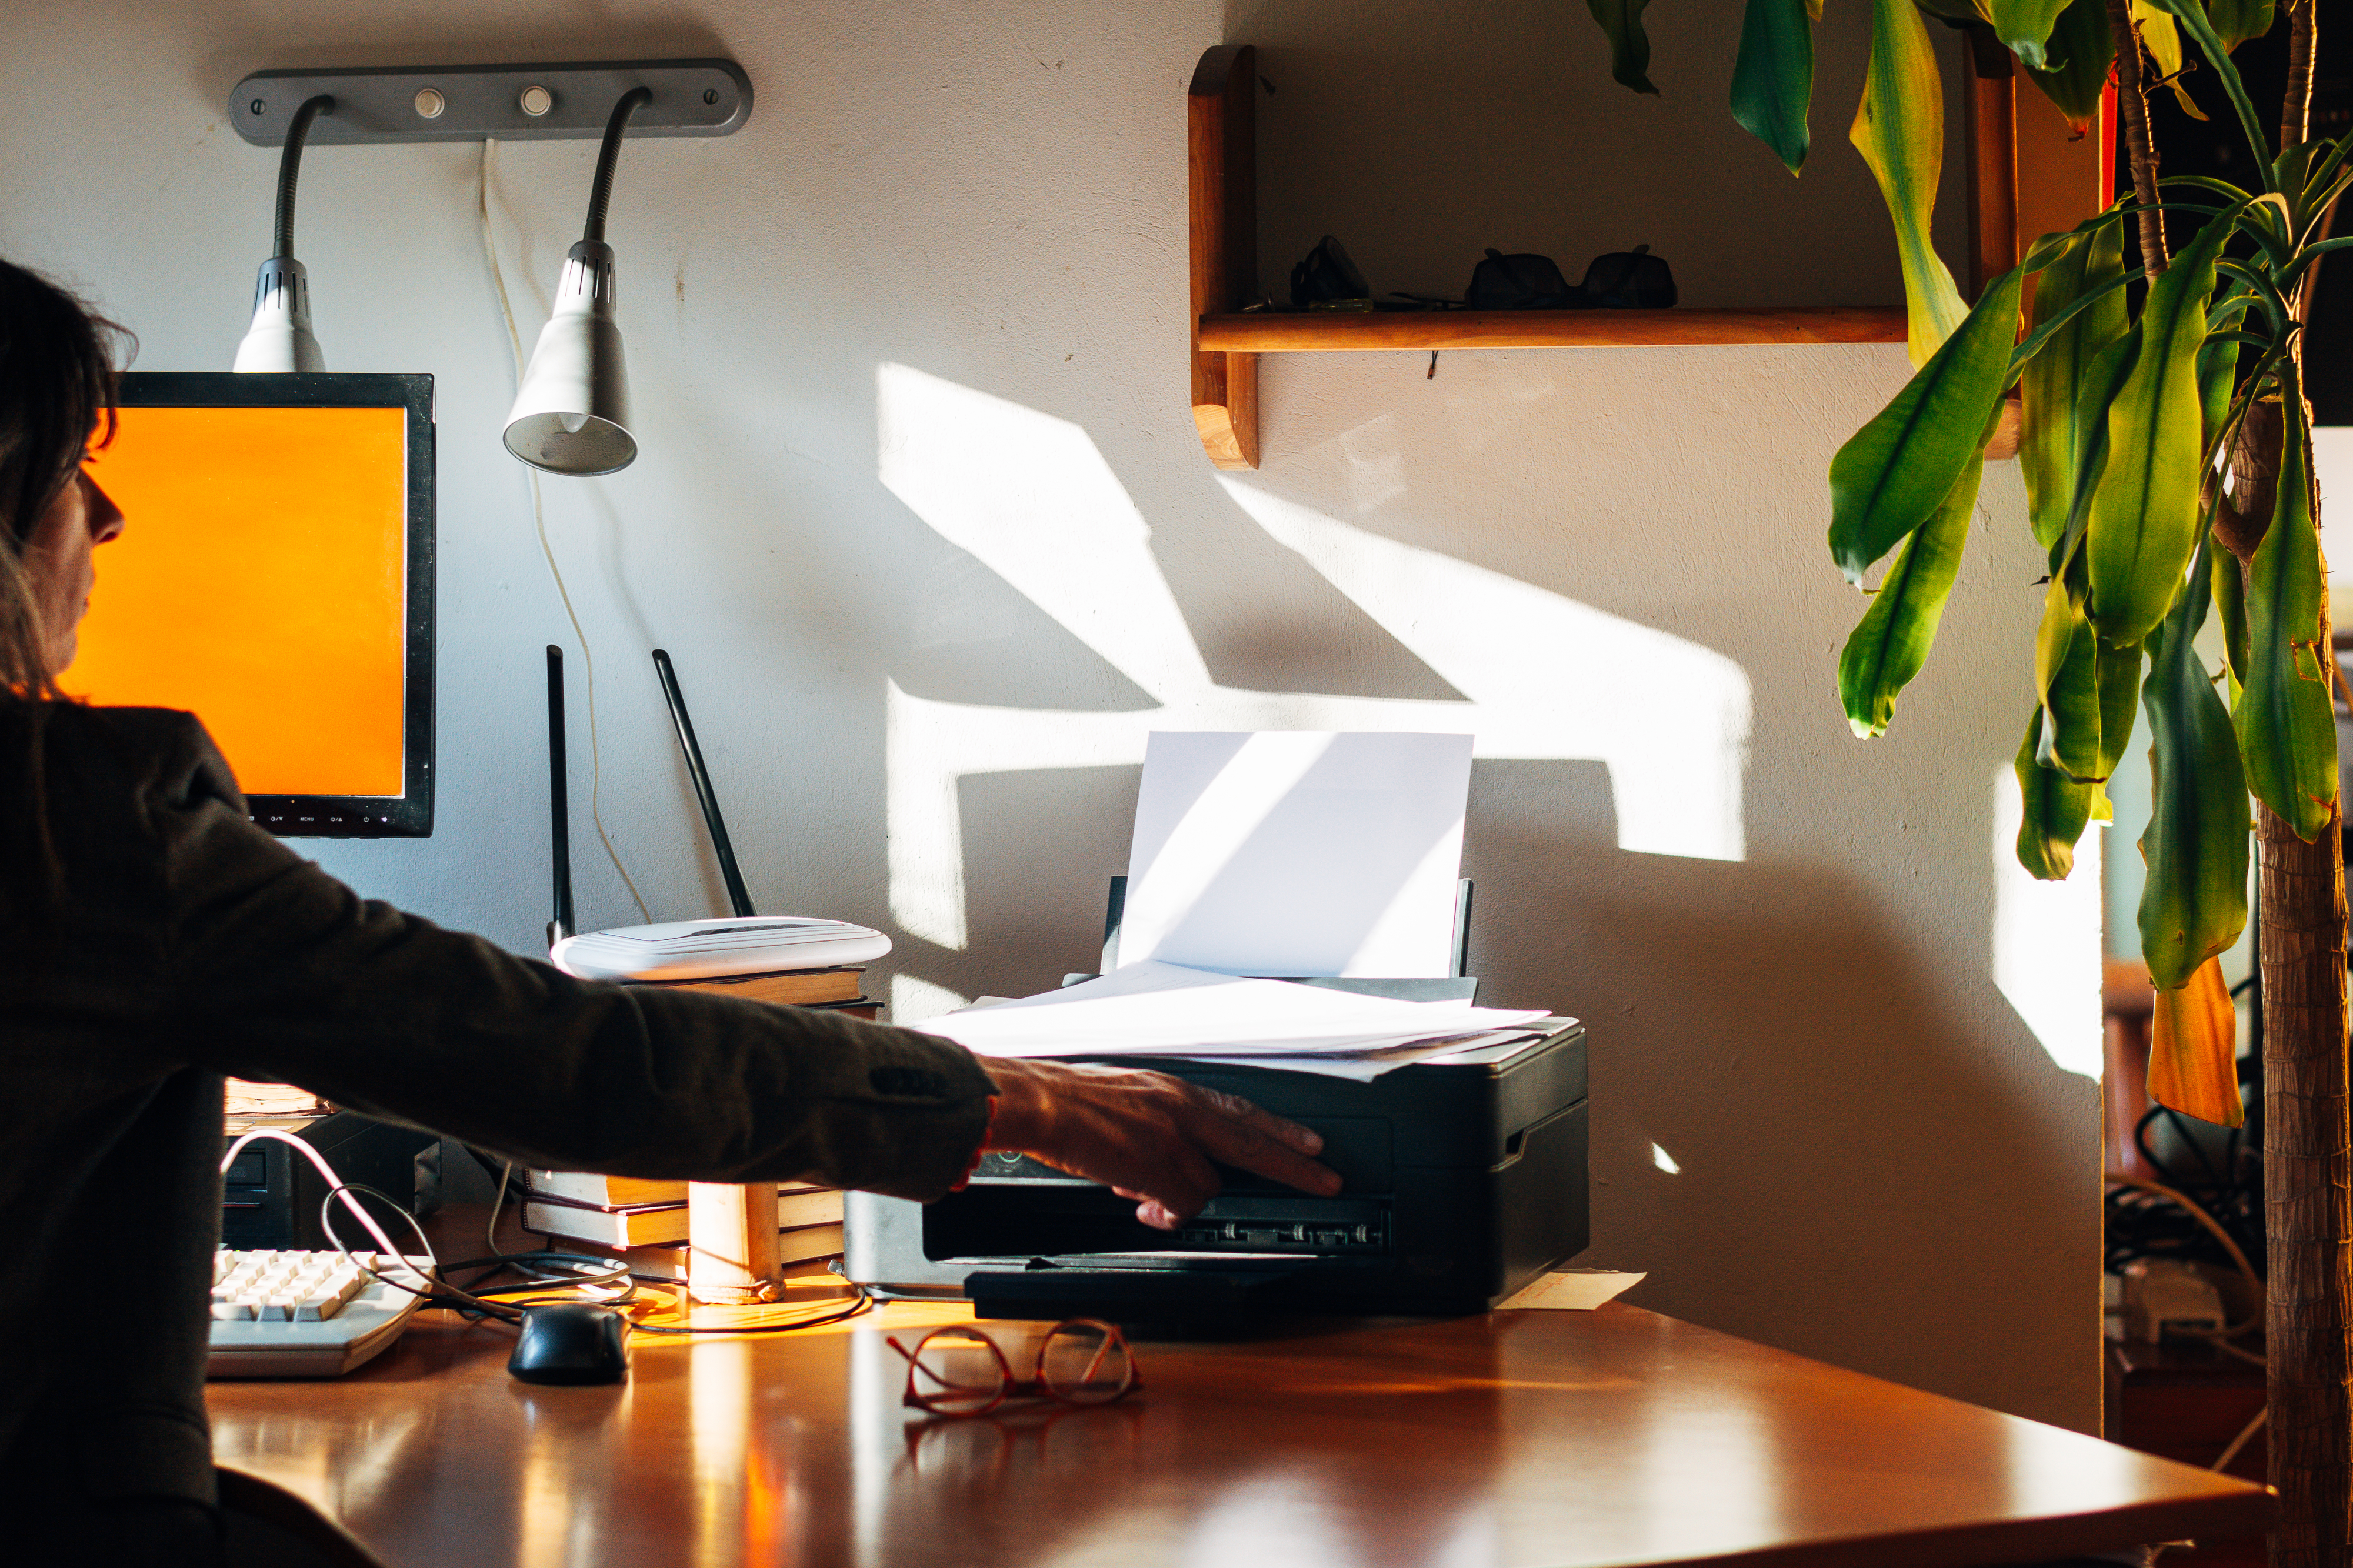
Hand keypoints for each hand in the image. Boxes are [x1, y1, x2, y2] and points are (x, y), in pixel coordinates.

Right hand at [979, 1057, 1340, 1229]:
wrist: (1039, 1103)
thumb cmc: (1070, 1101)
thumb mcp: (1128, 1099)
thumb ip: (1157, 1125)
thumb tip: (1163, 1165)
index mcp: (1176, 1090)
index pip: (1242, 1109)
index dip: (1280, 1128)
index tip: (1310, 1142)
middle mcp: (1181, 1110)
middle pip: (1254, 1141)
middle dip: (1296, 1165)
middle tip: (1327, 1180)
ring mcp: (1171, 1139)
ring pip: (1206, 1184)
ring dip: (1182, 1198)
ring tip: (1147, 1198)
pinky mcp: (1154, 1167)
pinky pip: (1179, 1205)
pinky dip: (1163, 1213)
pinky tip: (1141, 1207)